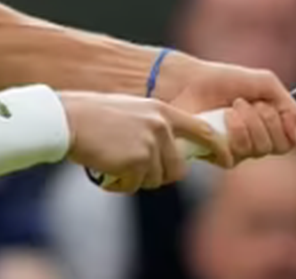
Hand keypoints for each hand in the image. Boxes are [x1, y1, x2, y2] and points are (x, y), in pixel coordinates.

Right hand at [60, 90, 235, 192]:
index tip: (227, 158)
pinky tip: (107, 167)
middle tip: (134, 168)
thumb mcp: (132, 112)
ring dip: (136, 179)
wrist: (68, 119)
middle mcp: (161, 126)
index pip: (202, 131)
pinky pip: (136, 184)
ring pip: (156, 179)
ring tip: (115, 162)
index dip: (217, 147)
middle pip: (178, 168)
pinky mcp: (137, 161)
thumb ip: (154, 128)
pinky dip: (121, 183)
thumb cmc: (93, 116)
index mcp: (163, 111)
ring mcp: (150, 144)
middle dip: (160, 174)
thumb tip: (168, 155)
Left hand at [151, 52, 295, 161]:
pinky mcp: (221, 156)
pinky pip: (238, 155)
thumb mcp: (263, 83)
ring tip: (234, 107)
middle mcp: (262, 138)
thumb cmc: (223, 81)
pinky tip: (223, 118)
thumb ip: (288, 103)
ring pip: (262, 149)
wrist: (190, 83)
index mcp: (275, 120)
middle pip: (285, 145)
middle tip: (253, 104)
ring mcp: (243, 149)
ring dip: (250, 123)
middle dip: (271, 121)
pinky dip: (234, 131)